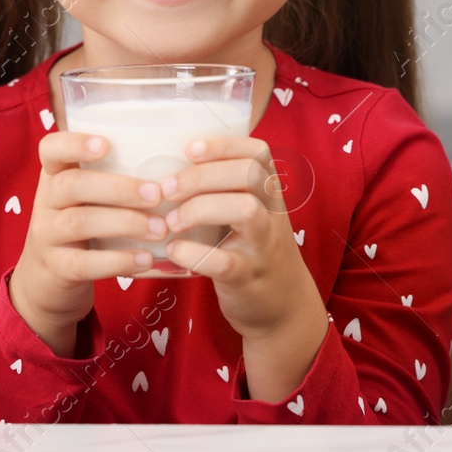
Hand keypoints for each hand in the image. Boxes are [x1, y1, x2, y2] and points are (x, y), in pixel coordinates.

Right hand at [9, 131, 166, 355]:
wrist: (50, 277)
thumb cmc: (85, 221)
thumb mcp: (90, 195)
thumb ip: (119, 174)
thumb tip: (182, 158)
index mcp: (55, 175)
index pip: (51, 148)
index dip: (74, 143)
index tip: (106, 144)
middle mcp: (46, 201)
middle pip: (72, 185)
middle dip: (119, 188)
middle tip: (157, 195)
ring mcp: (47, 235)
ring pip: (80, 222)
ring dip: (125, 223)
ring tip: (161, 229)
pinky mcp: (56, 268)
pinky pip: (85, 263)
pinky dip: (119, 261)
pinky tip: (146, 259)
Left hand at [160, 137, 327, 399]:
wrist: (284, 307)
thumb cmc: (253, 252)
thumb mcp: (253, 215)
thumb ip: (228, 191)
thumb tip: (172, 163)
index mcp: (269, 193)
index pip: (258, 153)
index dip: (224, 145)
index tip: (189, 149)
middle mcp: (272, 214)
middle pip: (249, 175)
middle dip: (202, 176)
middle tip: (167, 189)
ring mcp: (263, 246)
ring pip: (245, 210)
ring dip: (200, 209)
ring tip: (171, 222)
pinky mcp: (248, 277)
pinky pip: (224, 261)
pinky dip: (193, 253)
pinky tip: (173, 252)